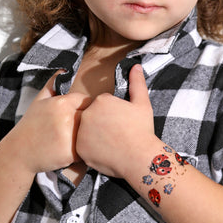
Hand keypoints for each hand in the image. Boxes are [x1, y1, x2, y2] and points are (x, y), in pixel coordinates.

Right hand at [9, 71, 91, 173]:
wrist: (19, 152)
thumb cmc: (31, 125)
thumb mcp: (38, 100)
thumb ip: (53, 83)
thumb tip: (65, 68)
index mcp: (62, 103)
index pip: (87, 101)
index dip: (83, 108)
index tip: (75, 115)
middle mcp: (68, 117)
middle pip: (91, 116)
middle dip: (87, 122)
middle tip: (77, 128)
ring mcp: (70, 136)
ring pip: (91, 133)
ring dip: (87, 136)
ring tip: (75, 139)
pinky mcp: (71, 153)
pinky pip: (87, 149)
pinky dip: (83, 151)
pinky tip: (70, 150)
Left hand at [76, 64, 156, 178]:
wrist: (139, 157)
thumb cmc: (142, 129)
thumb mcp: (143, 103)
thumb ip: (137, 82)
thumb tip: (135, 65)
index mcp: (101, 100)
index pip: (103, 104)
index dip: (114, 113)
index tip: (122, 122)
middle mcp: (87, 113)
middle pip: (93, 116)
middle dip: (102, 123)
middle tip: (117, 133)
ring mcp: (81, 132)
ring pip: (86, 131)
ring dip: (95, 135)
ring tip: (111, 143)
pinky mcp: (79, 149)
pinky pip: (83, 146)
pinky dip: (91, 149)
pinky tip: (105, 151)